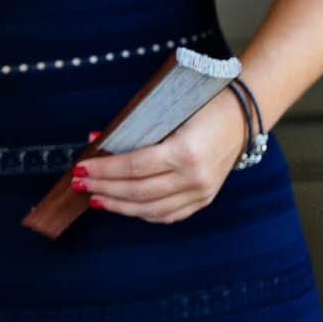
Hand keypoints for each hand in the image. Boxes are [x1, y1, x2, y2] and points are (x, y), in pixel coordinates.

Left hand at [75, 93, 249, 223]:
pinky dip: (142, 212)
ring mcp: (202, 192)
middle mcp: (194, 177)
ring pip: (150, 209)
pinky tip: (123, 206)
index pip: (133, 167)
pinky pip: (168, 214)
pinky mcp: (204, 200)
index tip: (80, 168)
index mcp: (185, 152)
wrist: (242, 117)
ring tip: (96, 198)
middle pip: (138, 191)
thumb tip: (97, 140)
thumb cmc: (200, 106)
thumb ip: (134, 130)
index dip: (104, 170)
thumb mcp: (167, 112)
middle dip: (104, 188)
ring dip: (118, 205)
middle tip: (80, 184)